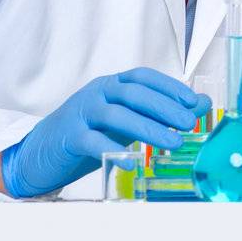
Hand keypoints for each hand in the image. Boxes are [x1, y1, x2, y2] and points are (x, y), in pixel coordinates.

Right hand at [0, 67, 209, 197]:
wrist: (41, 151)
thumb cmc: (90, 132)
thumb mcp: (126, 119)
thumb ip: (159, 112)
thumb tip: (200, 105)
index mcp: (112, 84)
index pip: (143, 77)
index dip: (169, 86)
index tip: (192, 101)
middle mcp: (97, 93)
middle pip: (133, 93)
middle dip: (165, 107)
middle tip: (189, 123)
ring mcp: (81, 113)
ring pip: (117, 116)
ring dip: (148, 128)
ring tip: (173, 142)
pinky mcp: (69, 137)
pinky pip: (94, 142)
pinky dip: (114, 150)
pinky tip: (133, 163)